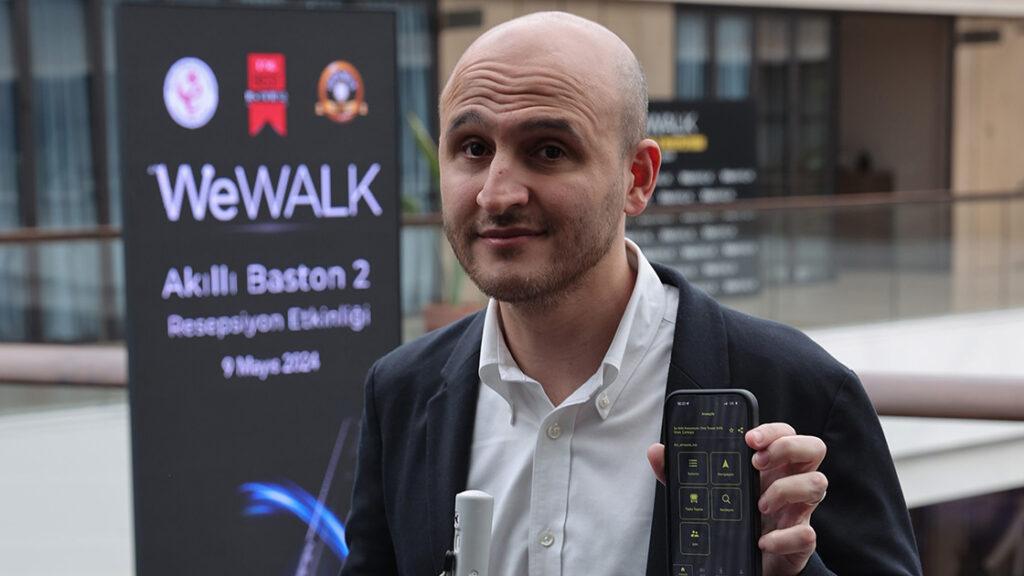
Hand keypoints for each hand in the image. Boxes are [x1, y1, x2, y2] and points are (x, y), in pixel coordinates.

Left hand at [646, 422, 826, 575]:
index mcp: (770, 464)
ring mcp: (799, 509)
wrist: (741, 563)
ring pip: (818, 484)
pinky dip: (785, 537)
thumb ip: (681, 472)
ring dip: (787, 490)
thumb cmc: (729, 517)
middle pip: (813, 448)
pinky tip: (762, 541)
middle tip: (757, 462)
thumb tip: (657, 451)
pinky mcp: (801, 539)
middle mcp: (790, 481)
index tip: (749, 438)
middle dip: (789, 447)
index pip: (785, 433)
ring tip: (758, 504)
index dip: (773, 430)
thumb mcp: (704, 492)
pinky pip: (807, 533)